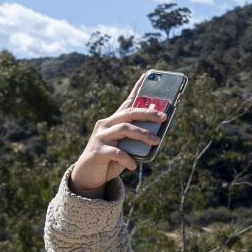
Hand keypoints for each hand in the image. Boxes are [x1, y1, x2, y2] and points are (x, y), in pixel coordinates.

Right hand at [70, 73, 168, 194]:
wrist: (88, 176)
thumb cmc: (111, 161)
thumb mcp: (126, 149)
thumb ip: (137, 142)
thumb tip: (156, 137)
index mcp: (114, 121)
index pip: (128, 102)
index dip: (137, 89)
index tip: (147, 75)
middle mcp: (106, 125)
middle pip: (128, 113)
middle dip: (147, 114)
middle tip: (164, 118)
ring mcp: (100, 137)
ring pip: (124, 129)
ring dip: (143, 134)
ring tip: (156, 141)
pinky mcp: (97, 150)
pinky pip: (116, 152)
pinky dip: (128, 158)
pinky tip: (133, 165)